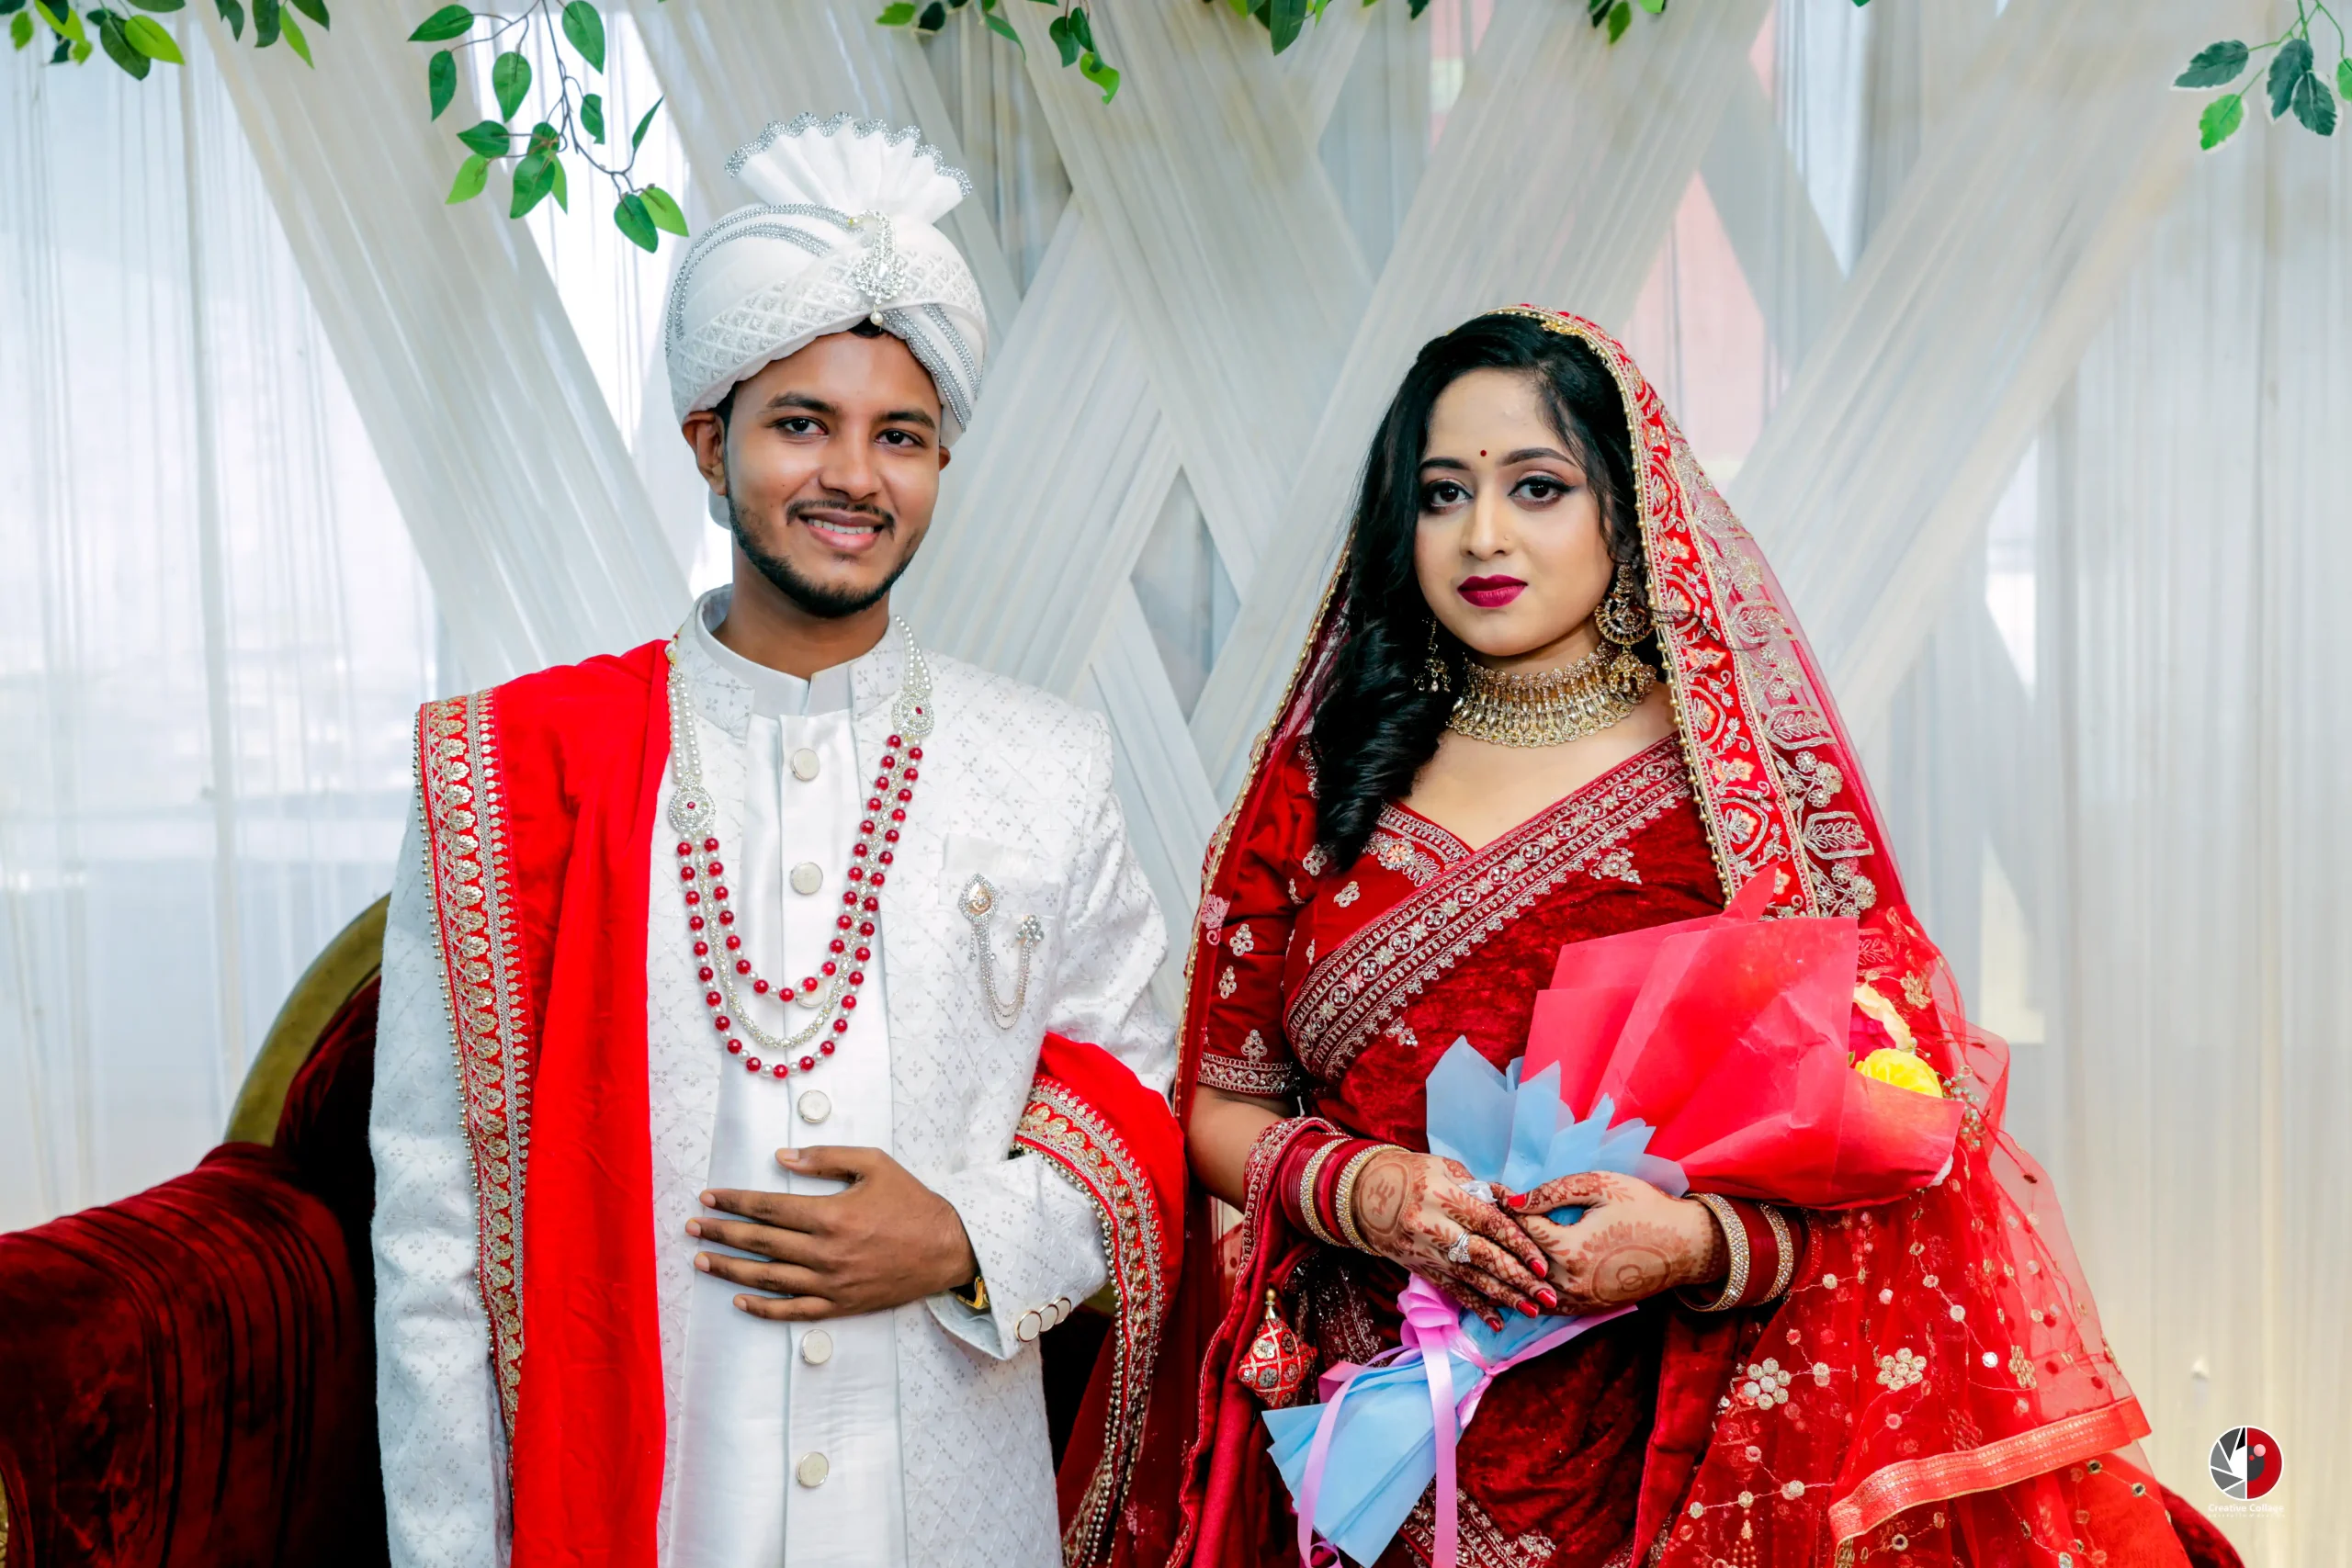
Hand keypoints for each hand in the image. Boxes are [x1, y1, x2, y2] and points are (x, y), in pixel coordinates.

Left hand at [688, 1146, 979, 1321]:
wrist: (948, 1248)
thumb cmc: (911, 1202)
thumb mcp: (874, 1164)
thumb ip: (826, 1158)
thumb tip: (782, 1156)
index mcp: (831, 1215)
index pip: (768, 1208)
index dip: (734, 1201)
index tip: (709, 1197)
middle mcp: (825, 1252)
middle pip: (759, 1243)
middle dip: (720, 1234)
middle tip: (693, 1227)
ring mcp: (831, 1283)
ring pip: (768, 1279)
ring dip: (730, 1269)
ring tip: (702, 1261)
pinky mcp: (840, 1305)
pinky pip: (793, 1311)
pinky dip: (763, 1308)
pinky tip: (740, 1299)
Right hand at [1348, 1147, 1556, 1329]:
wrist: (1362, 1193)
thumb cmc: (1411, 1174)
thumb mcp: (1446, 1169)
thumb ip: (1481, 1189)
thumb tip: (1517, 1205)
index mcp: (1443, 1196)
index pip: (1489, 1223)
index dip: (1518, 1244)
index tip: (1542, 1263)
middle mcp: (1433, 1227)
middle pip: (1483, 1256)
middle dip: (1519, 1278)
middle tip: (1548, 1295)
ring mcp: (1425, 1251)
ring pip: (1471, 1278)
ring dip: (1504, 1297)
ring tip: (1532, 1310)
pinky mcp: (1419, 1268)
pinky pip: (1450, 1290)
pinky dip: (1475, 1306)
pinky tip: (1497, 1320)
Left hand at [1501, 1172, 1724, 1313]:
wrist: (1686, 1245)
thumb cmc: (1644, 1207)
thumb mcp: (1599, 1187)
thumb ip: (1552, 1193)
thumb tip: (1512, 1200)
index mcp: (1570, 1250)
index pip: (1520, 1228)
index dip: (1504, 1205)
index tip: (1490, 1189)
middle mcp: (1570, 1283)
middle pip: (1519, 1260)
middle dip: (1503, 1234)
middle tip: (1487, 1213)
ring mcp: (1580, 1301)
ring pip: (1529, 1287)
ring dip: (1515, 1263)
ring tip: (1502, 1238)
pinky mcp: (1589, 1308)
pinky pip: (1547, 1301)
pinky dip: (1532, 1284)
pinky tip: (1525, 1265)